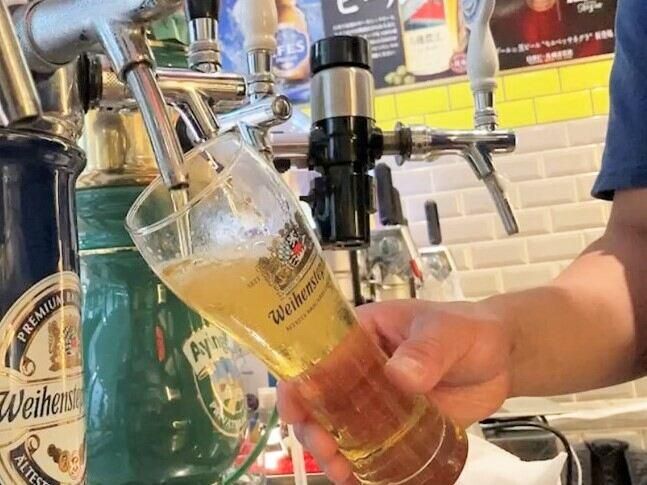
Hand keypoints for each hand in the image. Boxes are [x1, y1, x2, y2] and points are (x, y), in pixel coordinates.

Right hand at [277, 299, 512, 483]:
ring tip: (341, 471)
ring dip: (330, 450)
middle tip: (326, 449)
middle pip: (319, 396)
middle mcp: (359, 367)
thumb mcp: (449, 332)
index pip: (316, 352)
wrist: (499, 359)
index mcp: (361, 333)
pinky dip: (358, 463)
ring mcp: (374, 398)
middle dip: (312, 426)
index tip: (296, 410)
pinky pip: (368, 445)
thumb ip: (428, 350)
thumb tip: (400, 374)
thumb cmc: (469, 330)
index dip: (298, 380)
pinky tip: (359, 479)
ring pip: (338, 425)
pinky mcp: (393, 424)